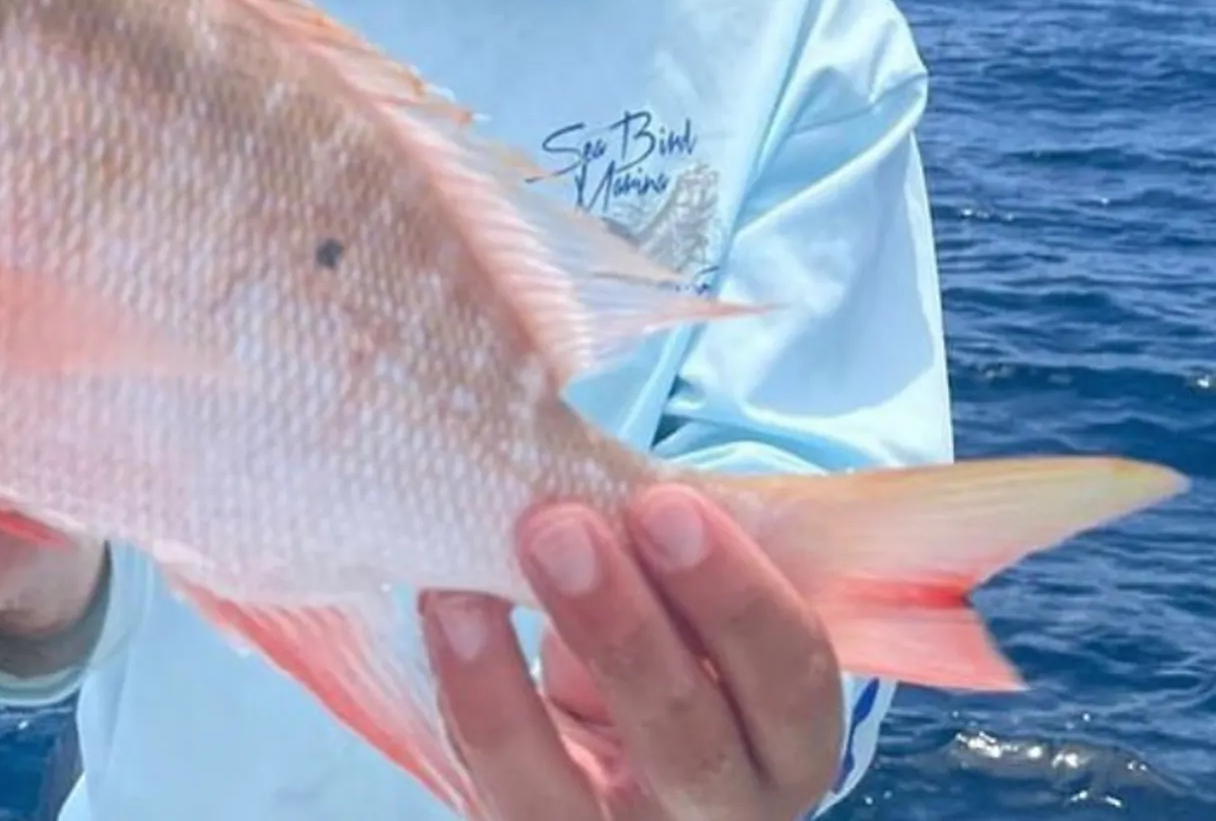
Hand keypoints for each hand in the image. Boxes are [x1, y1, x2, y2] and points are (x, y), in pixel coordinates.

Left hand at [421, 485, 843, 820]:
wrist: (613, 740)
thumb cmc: (673, 633)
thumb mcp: (704, 600)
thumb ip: (691, 542)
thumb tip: (635, 448)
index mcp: (788, 738)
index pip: (792, 679)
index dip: (734, 595)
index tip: (663, 501)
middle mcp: (720, 811)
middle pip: (689, 745)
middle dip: (623, 632)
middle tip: (558, 526)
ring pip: (563, 798)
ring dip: (505, 686)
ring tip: (461, 587)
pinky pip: (489, 787)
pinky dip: (461, 698)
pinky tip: (441, 616)